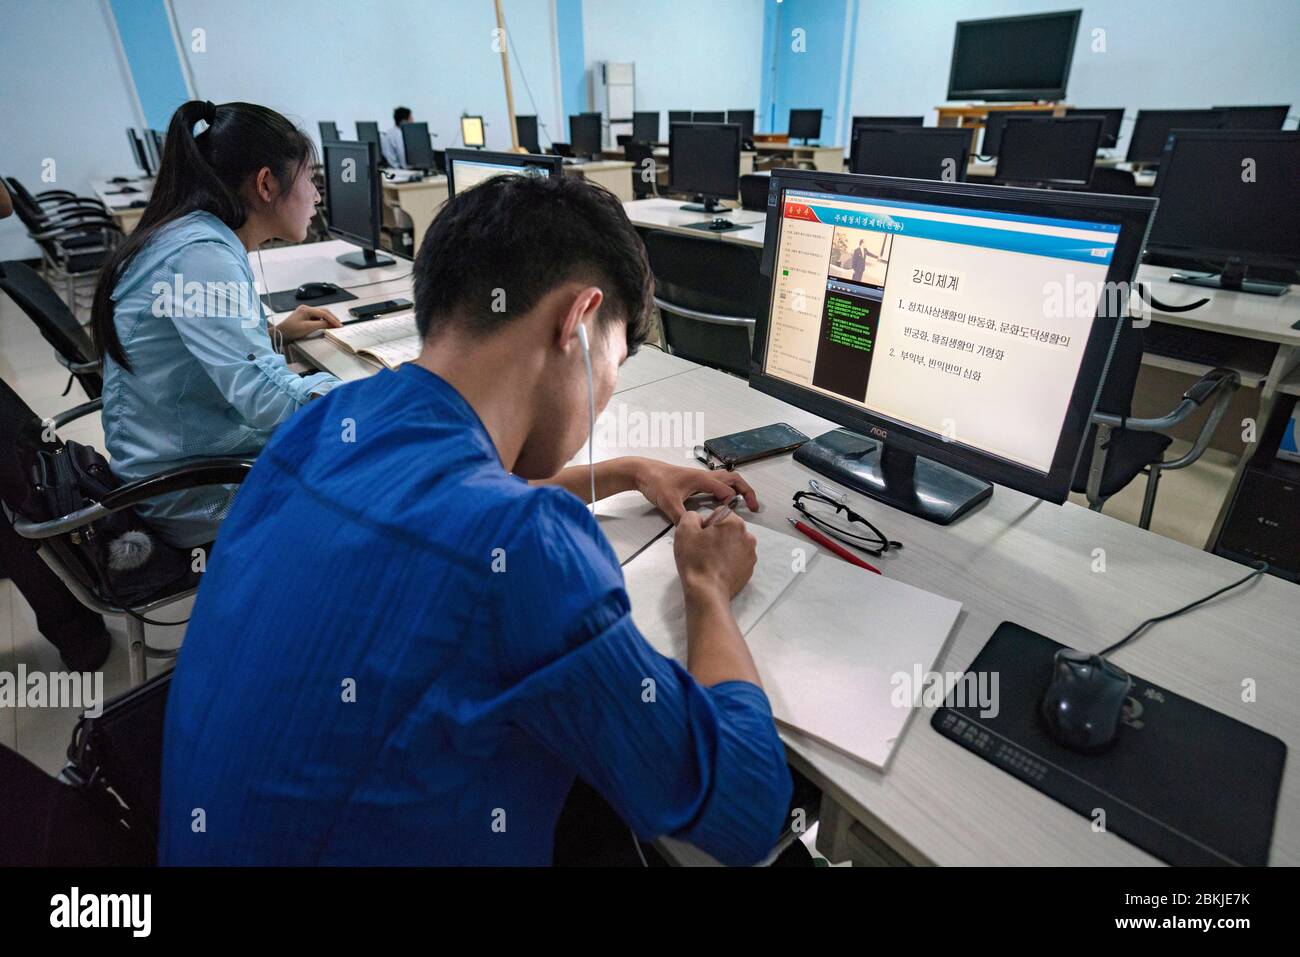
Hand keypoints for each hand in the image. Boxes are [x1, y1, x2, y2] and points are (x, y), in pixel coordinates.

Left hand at [276, 305, 341, 341]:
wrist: (280, 334)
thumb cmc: (290, 330)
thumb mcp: (307, 328)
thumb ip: (321, 325)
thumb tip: (330, 324)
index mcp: (306, 309)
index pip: (324, 313)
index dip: (333, 319)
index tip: (339, 325)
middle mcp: (306, 309)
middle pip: (323, 312)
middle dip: (332, 318)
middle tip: (339, 325)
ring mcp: (305, 313)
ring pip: (321, 315)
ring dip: (328, 320)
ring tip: (334, 326)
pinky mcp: (304, 318)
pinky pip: (317, 318)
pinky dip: (323, 322)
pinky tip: (325, 326)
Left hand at [631, 458, 758, 522]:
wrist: (642, 472)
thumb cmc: (656, 482)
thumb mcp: (668, 502)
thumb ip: (681, 517)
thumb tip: (693, 531)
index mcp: (702, 479)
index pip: (726, 490)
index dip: (731, 504)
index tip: (731, 518)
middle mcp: (704, 476)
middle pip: (734, 479)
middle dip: (747, 491)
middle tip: (754, 506)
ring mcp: (700, 477)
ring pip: (727, 479)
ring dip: (738, 488)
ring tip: (744, 503)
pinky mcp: (695, 481)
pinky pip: (717, 483)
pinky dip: (727, 489)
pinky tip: (723, 502)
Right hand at [673, 510, 756, 600]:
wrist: (707, 592)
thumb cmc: (695, 559)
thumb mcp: (684, 529)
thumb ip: (692, 516)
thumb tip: (699, 519)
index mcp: (734, 522)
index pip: (719, 513)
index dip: (706, 523)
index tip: (700, 537)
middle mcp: (747, 535)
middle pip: (728, 528)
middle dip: (717, 534)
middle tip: (703, 549)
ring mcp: (751, 553)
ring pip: (734, 542)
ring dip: (724, 547)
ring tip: (711, 560)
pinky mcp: (750, 568)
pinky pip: (738, 557)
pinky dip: (729, 560)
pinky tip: (718, 569)